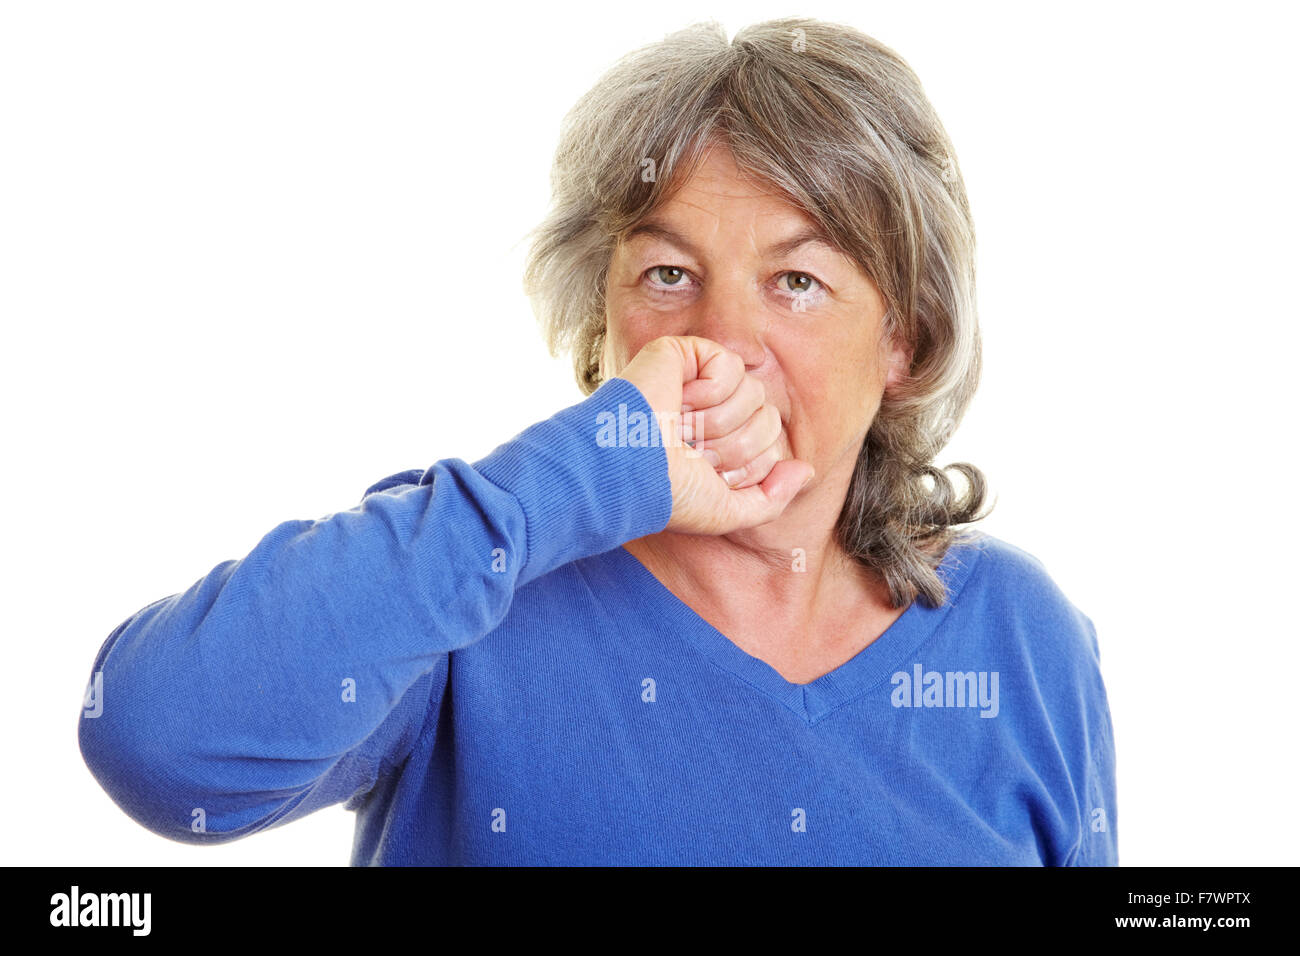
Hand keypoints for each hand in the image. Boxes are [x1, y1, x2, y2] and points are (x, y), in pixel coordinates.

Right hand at [616, 335, 814, 534]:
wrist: (629, 467)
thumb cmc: (667, 494)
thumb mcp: (726, 512)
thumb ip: (772, 499)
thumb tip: (805, 470)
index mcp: (722, 445)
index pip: (771, 446)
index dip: (747, 467)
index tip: (707, 474)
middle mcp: (713, 413)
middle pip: (768, 420)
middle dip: (735, 446)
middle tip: (692, 452)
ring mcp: (699, 382)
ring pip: (754, 393)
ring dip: (718, 422)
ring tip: (680, 428)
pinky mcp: (685, 354)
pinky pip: (731, 366)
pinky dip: (709, 392)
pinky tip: (678, 401)